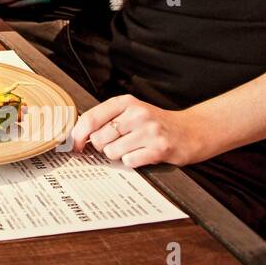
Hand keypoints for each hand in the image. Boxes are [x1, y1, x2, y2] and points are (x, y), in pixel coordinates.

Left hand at [69, 95, 209, 167]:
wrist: (191, 131)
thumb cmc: (154, 123)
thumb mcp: (130, 112)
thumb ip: (105, 119)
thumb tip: (76, 136)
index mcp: (126, 102)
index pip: (91, 118)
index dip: (78, 134)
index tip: (74, 145)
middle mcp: (137, 114)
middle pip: (98, 138)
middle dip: (102, 146)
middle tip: (117, 144)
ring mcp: (149, 131)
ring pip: (112, 152)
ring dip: (118, 155)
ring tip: (132, 148)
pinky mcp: (159, 149)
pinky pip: (129, 161)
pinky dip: (131, 162)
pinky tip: (142, 154)